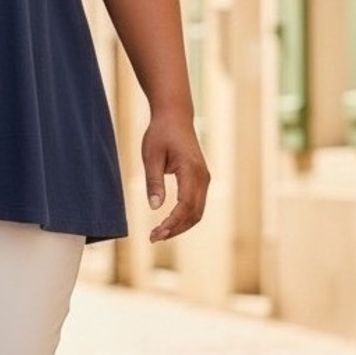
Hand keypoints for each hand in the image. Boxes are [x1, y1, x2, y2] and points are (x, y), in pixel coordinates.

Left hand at [142, 109, 209, 241]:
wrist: (175, 116)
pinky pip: (196, 204)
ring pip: (197, 211)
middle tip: (154, 237)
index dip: (171, 223)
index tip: (156, 234)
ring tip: (160, 233)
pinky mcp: (201, 179)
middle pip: (194, 214)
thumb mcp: (151, 156)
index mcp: (191, 171)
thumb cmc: (161, 133)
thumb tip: (154, 207)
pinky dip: (185, 217)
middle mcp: (203, 177)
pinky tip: (169, 222)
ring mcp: (204, 179)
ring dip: (181, 225)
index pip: (185, 206)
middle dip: (176, 229)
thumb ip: (154, 182)